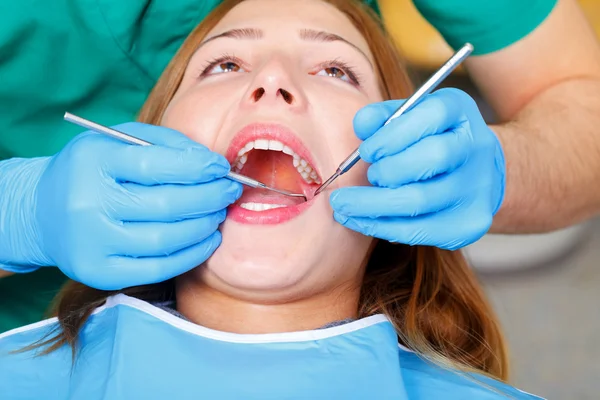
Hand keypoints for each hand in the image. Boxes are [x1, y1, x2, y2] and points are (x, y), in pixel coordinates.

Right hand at [4, 123, 240, 289]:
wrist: (42, 211)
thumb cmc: (93, 171)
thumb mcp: (119, 142)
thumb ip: (166, 144)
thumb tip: (212, 163)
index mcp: (92, 162)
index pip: (153, 165)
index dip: (197, 168)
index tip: (221, 167)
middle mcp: (87, 204)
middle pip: (166, 205)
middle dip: (209, 197)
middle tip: (230, 190)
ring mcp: (91, 243)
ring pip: (166, 239)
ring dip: (205, 225)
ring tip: (219, 212)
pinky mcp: (99, 272)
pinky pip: (158, 268)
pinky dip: (192, 254)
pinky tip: (208, 238)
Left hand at [330, 88, 504, 249]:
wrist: (475, 172)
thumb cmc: (428, 139)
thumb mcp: (407, 117)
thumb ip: (381, 117)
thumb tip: (361, 125)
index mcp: (459, 111)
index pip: (431, 115)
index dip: (392, 135)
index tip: (366, 152)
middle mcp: (476, 147)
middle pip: (432, 158)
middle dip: (388, 170)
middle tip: (369, 176)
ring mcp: (477, 188)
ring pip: (420, 201)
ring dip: (373, 205)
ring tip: (346, 205)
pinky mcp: (470, 223)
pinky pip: (418, 230)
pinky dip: (381, 227)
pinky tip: (358, 221)